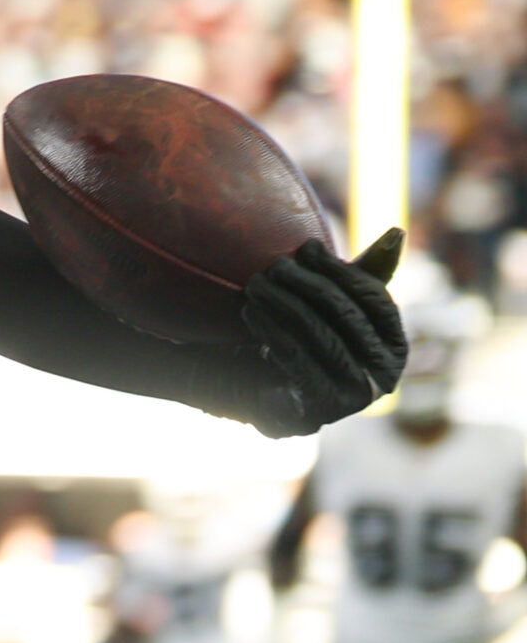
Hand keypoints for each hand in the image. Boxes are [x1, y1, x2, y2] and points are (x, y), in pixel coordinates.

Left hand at [192, 229, 406, 436]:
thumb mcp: (331, 302)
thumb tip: (397, 231)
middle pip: (347, 317)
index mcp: (394, 348)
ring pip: (320, 336)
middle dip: (308, 285)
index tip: (307, 247)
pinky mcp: (317, 411)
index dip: (342, 270)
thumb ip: (363, 273)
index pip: (376, 299)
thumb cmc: (294, 335)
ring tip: (256, 283)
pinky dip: (272, 332)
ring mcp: (353, 398)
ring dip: (284, 304)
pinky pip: (296, 361)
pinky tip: (250, 312)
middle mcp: (383, 378)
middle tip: (273, 264)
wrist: (245, 382)